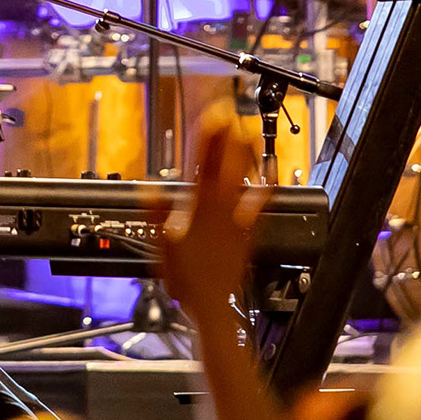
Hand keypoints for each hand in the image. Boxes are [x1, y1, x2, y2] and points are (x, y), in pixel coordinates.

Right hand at [156, 110, 266, 320]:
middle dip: (227, 139)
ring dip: (246, 155)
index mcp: (198, 209)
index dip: (206, 139)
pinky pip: (263, 203)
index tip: (209, 117)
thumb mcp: (163, 246)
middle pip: (226, 166)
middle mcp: (221, 210)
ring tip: (249, 132)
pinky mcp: (250, 232)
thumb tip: (148, 189)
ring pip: (244, 180)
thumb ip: (157, 215)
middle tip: (229, 115)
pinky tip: (272, 172)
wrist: (215, 304)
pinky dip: (267, 184)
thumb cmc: (188, 279)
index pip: (201, 166)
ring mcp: (238, 220)